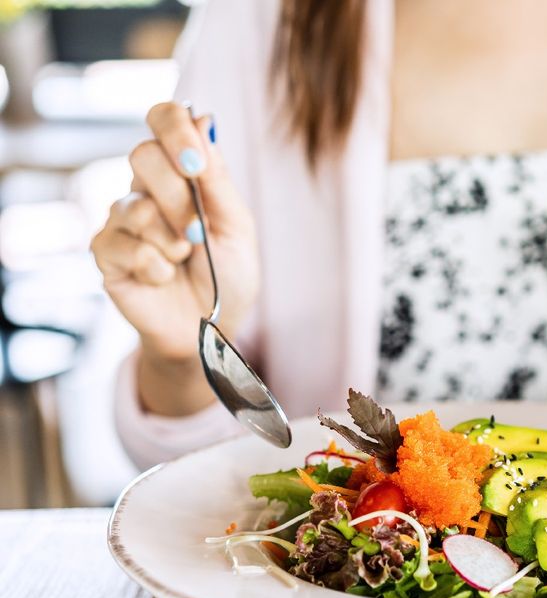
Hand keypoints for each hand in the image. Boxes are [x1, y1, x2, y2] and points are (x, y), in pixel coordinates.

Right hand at [91, 102, 258, 413]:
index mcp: (182, 171)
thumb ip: (217, 177)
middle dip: (179, 198)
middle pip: (142, 155)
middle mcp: (146, 186)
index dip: (175, 128)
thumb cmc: (228, 276)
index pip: (163, 119)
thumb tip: (203, 117)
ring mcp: (121, 217)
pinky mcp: (105, 251)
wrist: (210, 328)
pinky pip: (124, 245)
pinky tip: (164, 277)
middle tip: (199, 233)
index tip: (196, 162)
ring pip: (133, 204)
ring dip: (171, 238)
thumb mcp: (236, 226)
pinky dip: (155, 266)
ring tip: (185, 259)